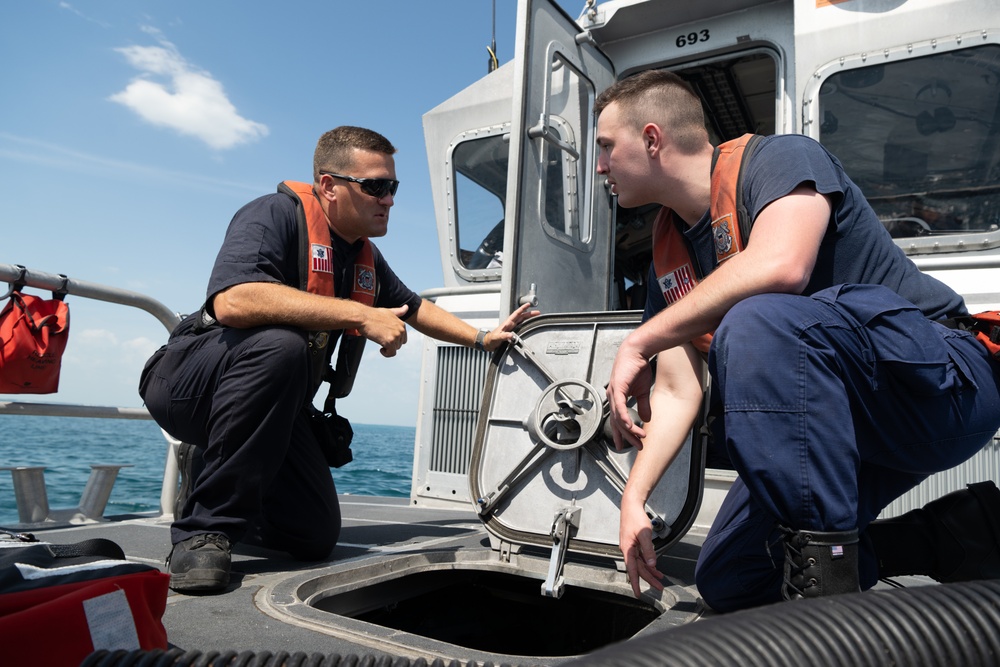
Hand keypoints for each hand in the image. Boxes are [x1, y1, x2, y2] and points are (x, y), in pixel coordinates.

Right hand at [359, 304, 408, 356]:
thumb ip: (399, 312)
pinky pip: (391, 353)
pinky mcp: (389, 342)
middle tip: (381, 338)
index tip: (385, 336)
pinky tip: (380, 349)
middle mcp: (401, 330)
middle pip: (399, 344)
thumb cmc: (373, 314)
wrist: (363, 317)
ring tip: (379, 341)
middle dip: (390, 343)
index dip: (394, 339)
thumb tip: (407, 307)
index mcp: (402, 324)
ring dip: (387, 348)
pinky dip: (386, 354)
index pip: (403, 338)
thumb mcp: (389, 311)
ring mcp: (396, 336)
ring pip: (395, 349)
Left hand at [483, 303, 539, 350]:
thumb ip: (504, 336)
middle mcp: (510, 325)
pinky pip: (521, 326)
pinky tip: (529, 325)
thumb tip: (511, 335)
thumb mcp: (497, 338)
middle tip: (538, 312)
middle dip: (529, 314)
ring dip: (529, 318)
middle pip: (521, 317)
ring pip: (522, 321)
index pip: (516, 314)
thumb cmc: (491, 340)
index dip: (522, 309)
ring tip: (536, 317)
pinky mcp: (512, 332)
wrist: (488, 343)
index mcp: (507, 323)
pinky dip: (526, 324)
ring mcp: (511, 328)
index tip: (528, 304)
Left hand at [606, 335, 652, 449]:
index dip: (621, 434)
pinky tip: (629, 426)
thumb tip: (646, 418)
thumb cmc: (637, 367)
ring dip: (630, 430)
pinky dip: (624, 417)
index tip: (624, 445)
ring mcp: (613, 393)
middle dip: (628, 436)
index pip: (617, 420)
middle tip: (637, 446)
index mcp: (617, 398)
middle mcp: (612, 397)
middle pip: (618, 423)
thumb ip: (643, 405)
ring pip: (619, 417)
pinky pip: (620, 406)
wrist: (637, 352)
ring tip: (639, 437)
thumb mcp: (642, 391)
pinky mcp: (617, 388)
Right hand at [620, 497, 664, 597]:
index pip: (633, 570)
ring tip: (660, 579)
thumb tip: (652, 564)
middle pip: (639, 569)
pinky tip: (654, 567)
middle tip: (659, 587)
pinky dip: (648, 563)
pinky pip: (641, 557)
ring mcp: (631, 547)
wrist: (631, 505)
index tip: (638, 594)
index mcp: (628, 549)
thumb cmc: (635, 517)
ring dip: (650, 571)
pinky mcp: (634, 543)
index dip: (636, 583)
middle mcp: (628, 550)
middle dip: (649, 579)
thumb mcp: (645, 534)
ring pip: (641, 563)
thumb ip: (649, 550)